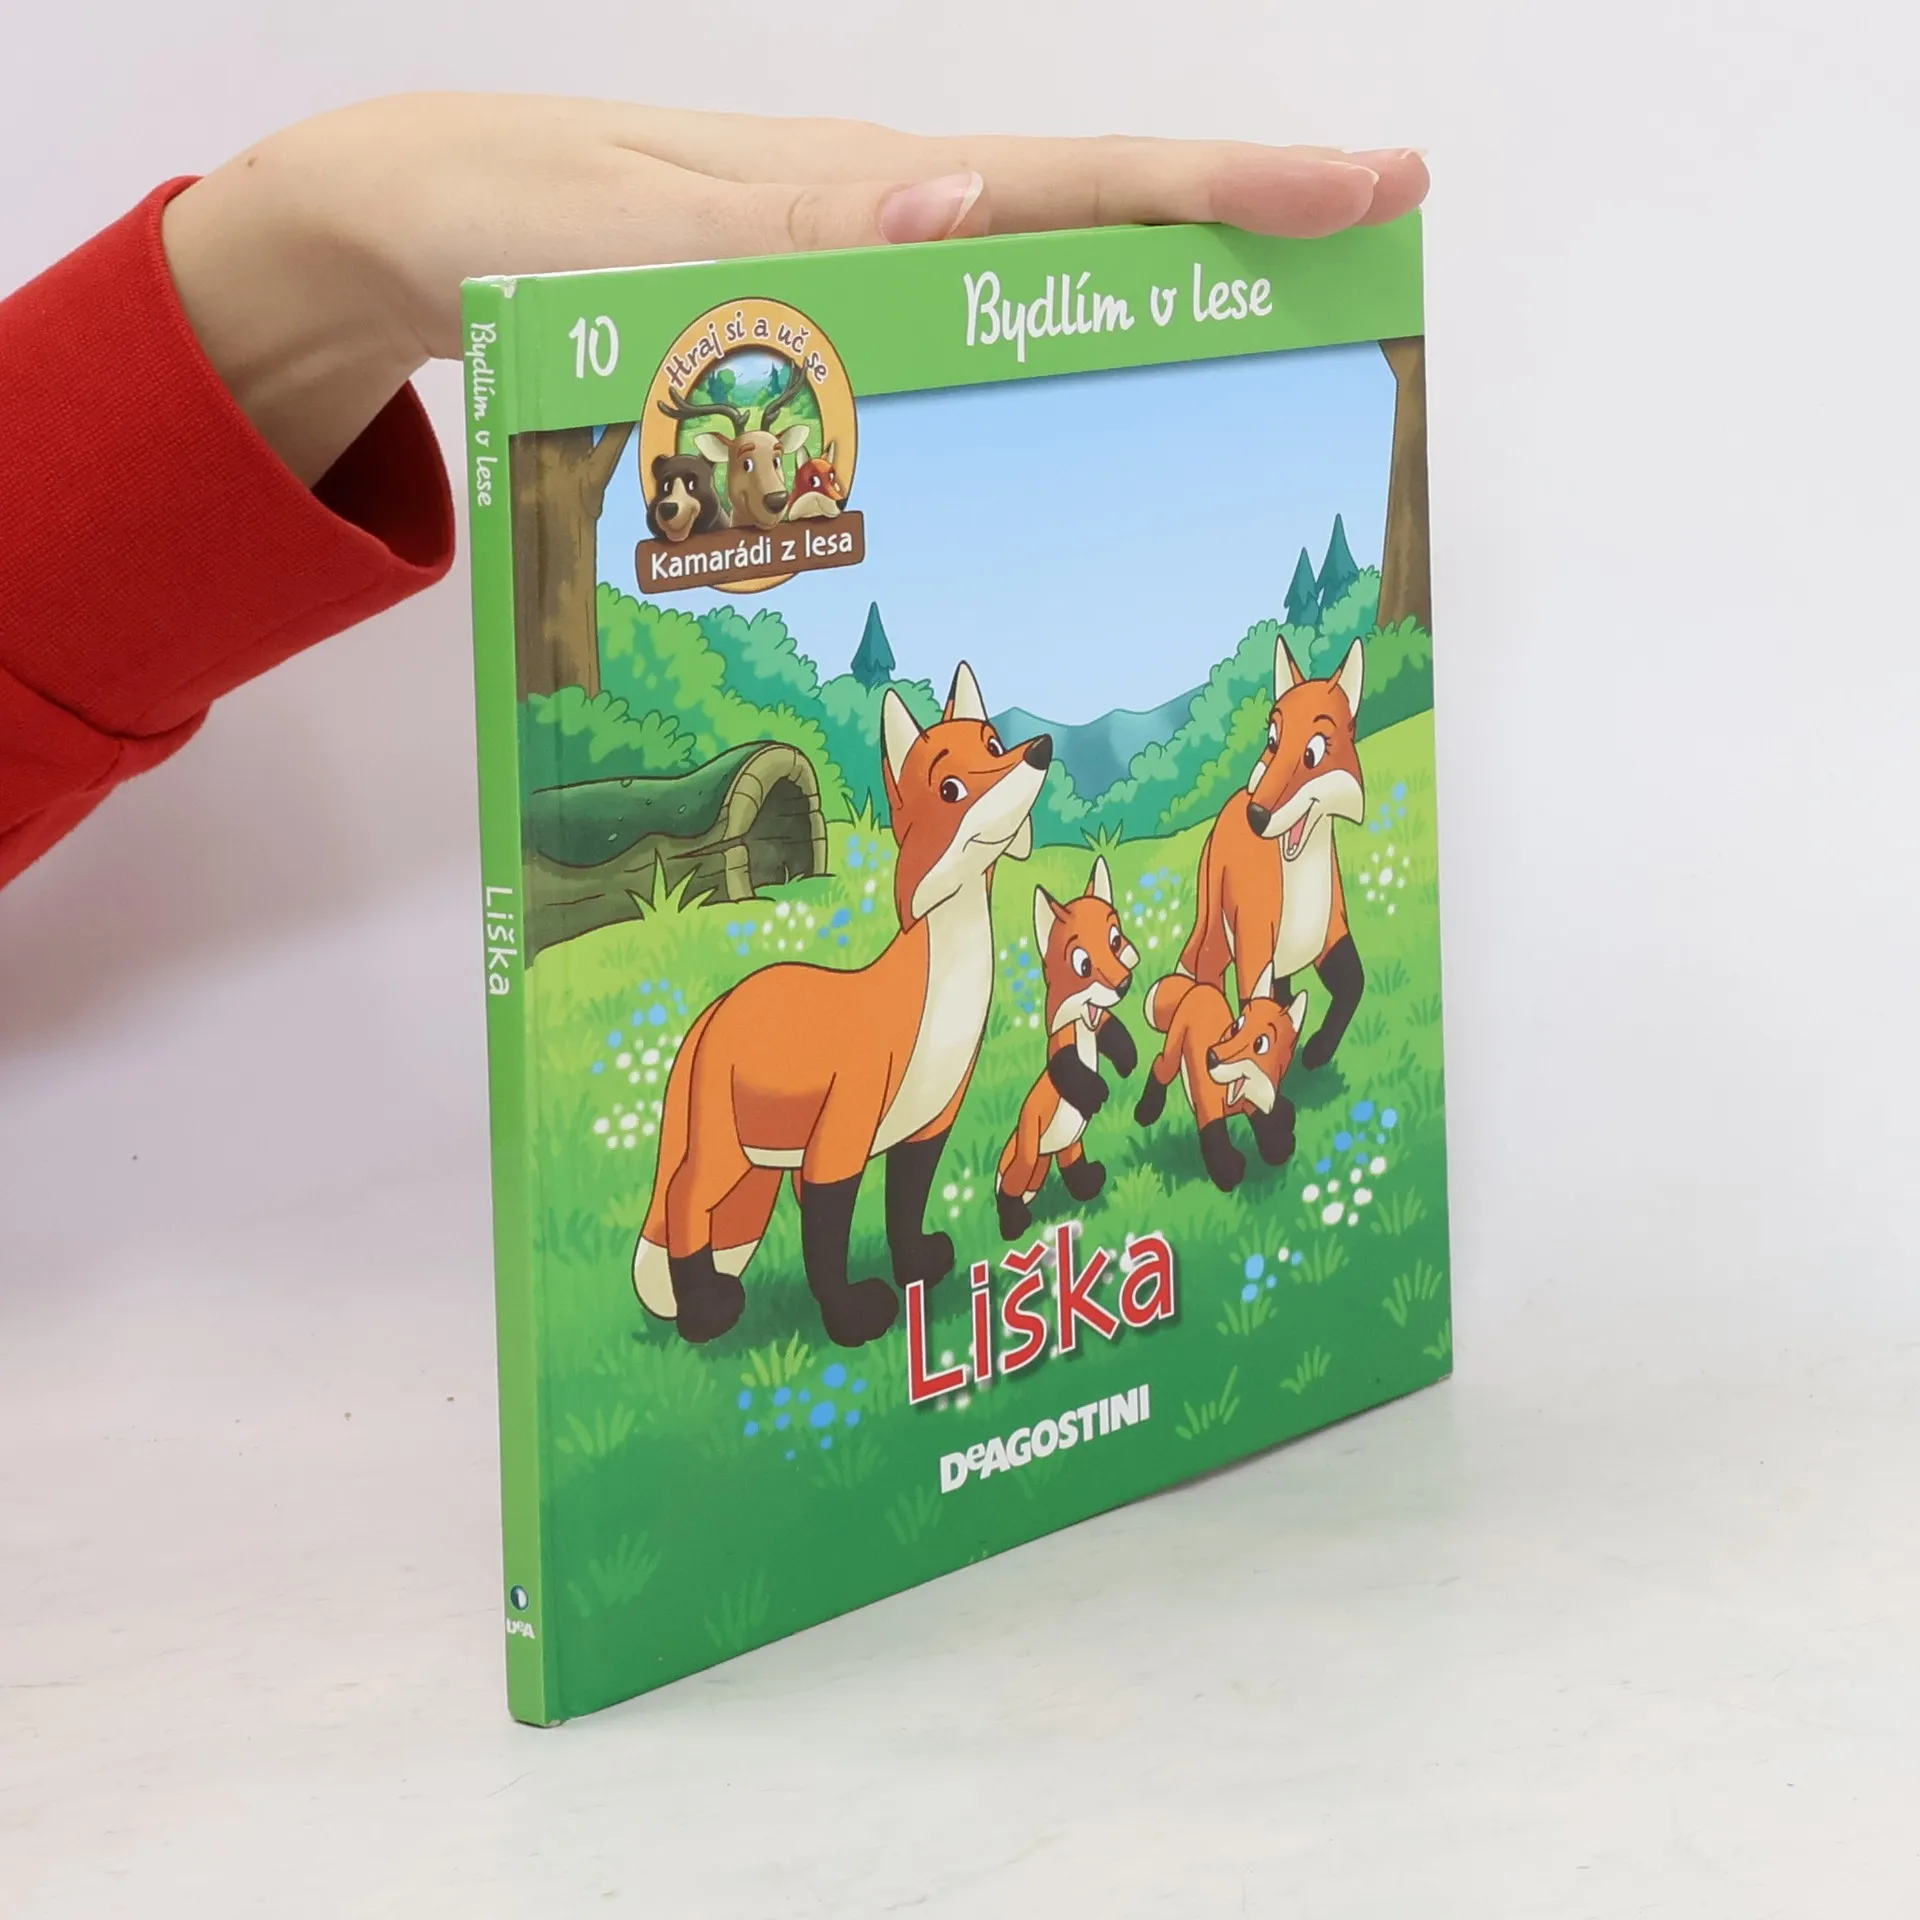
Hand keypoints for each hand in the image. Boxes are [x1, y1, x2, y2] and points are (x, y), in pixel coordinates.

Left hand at [159, 95, 1428, 484]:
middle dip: (1236, 242)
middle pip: (1094, 229)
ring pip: (1034, 294)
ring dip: (1148, 320)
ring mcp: (861, 277)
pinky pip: (954, 348)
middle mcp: (890, 230)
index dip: (1231, 190)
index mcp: (873, 199)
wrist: (428, 229)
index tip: (1370, 188)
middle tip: (1370, 271)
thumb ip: (797, 244)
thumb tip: (961, 215)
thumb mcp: (649, 242)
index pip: (1085, 188)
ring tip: (1259, 364)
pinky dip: (1029, 372)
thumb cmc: (526, 227)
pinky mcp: (821, 327)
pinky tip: (1066, 422)